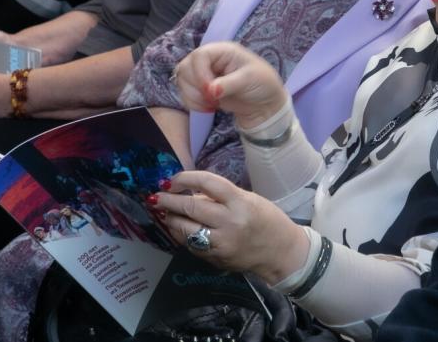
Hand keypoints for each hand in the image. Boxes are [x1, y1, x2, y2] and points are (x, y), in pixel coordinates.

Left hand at [154, 170, 309, 283]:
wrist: (280, 252)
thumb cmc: (266, 219)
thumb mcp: (247, 199)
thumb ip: (219, 197)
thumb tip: (188, 193)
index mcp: (240, 202)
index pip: (207, 183)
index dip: (185, 178)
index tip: (172, 179)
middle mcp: (229, 222)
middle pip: (191, 207)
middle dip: (169, 201)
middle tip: (157, 196)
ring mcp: (221, 243)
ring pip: (185, 229)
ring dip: (171, 219)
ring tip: (165, 212)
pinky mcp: (215, 258)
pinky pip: (191, 244)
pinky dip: (181, 234)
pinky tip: (178, 228)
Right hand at [172, 41, 287, 129]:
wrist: (262, 104)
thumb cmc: (262, 84)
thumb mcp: (250, 80)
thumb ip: (229, 83)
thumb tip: (210, 90)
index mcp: (222, 50)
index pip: (199, 55)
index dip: (200, 73)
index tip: (210, 90)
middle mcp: (209, 60)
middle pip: (185, 67)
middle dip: (196, 87)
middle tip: (214, 98)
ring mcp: (202, 74)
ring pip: (182, 81)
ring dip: (194, 96)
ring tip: (214, 103)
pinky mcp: (199, 89)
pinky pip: (184, 94)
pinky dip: (193, 104)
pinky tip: (210, 107)